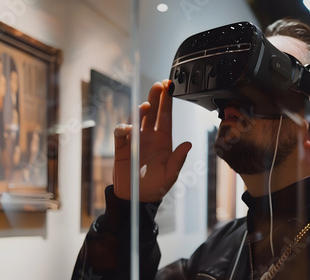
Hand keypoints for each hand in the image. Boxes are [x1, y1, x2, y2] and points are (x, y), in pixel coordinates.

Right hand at [113, 80, 191, 200]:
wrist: (137, 198)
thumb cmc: (156, 186)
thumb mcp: (171, 174)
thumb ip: (178, 160)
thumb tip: (188, 144)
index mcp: (163, 140)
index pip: (166, 116)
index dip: (168, 101)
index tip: (169, 86)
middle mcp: (149, 136)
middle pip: (152, 112)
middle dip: (155, 97)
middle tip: (159, 85)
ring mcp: (135, 140)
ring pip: (136, 119)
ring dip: (141, 111)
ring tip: (147, 107)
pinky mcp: (122, 147)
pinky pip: (121, 134)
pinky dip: (123, 129)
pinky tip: (128, 129)